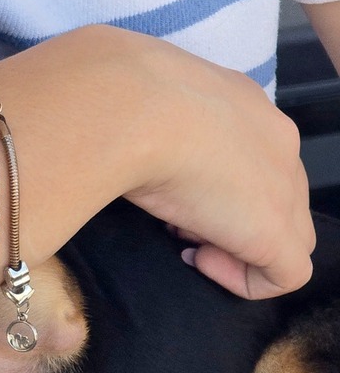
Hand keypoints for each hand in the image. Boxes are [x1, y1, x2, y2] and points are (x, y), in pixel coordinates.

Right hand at [0, 25, 313, 300]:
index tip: (160, 187)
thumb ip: (125, 110)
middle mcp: (270, 132)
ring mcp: (281, 182)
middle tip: (169, 220)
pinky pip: (284, 274)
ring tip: (178, 242)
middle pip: (269, 187)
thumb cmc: (100, 95)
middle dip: (221, 211)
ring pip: (283, 229)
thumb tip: (88, 127)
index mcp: (232, 96)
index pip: (241, 146)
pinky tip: (194, 261)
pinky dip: (241, 279)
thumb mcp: (116, 92)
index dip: (204, 176)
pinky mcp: (274, 232)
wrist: (117, 106)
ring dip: (231, 242)